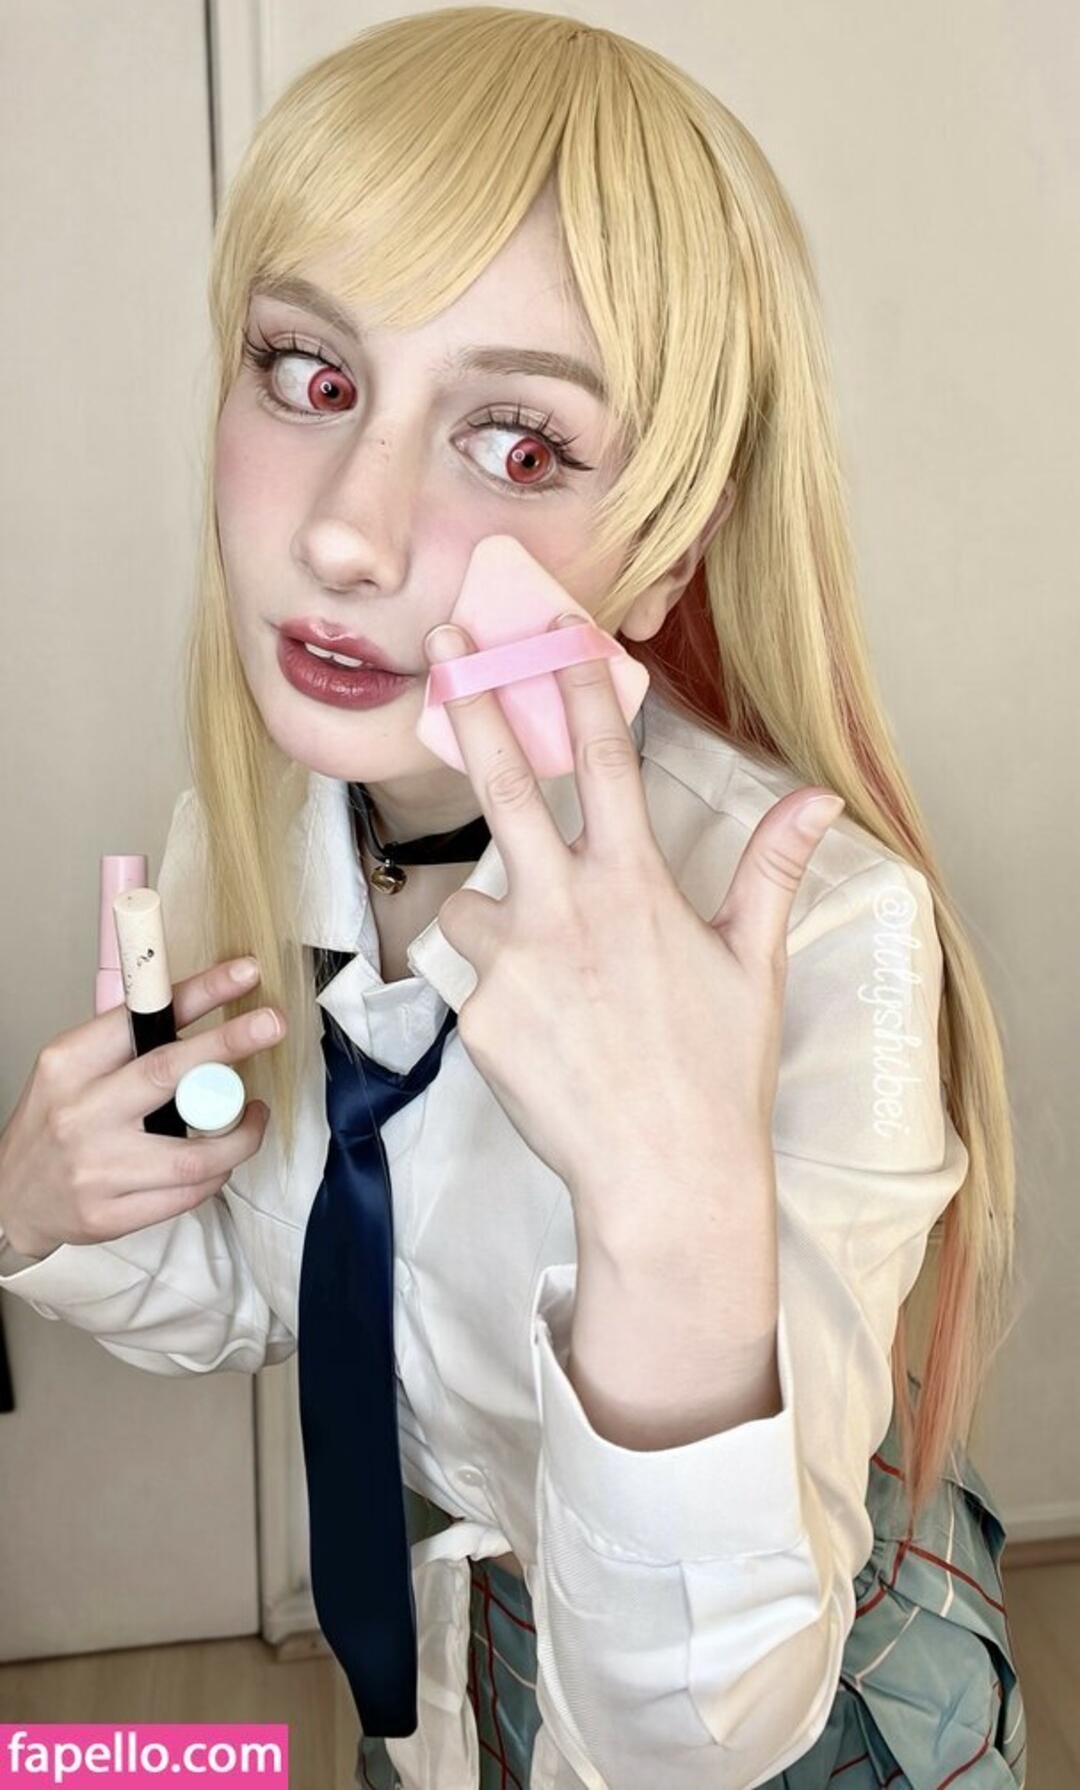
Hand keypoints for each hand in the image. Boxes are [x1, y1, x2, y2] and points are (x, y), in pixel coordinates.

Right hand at [0, 958, 285, 1259]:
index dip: (198, 993)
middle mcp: (81, 1112)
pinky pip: (186, 1195)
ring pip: (193, 1152)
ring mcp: (96, 1168)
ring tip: (254, 1114)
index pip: (140, 1020)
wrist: (9, 1197)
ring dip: (240, 1132)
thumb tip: (198, 1005)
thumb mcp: (72, 1068)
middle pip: (168, 1071)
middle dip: (228, 1043)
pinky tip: (221, 1161)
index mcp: (70, 1064)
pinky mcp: (110, 1214)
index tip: (243, 974)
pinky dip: (216, 1175)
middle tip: (272, 1024)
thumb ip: (125, 1044)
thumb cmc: (53, 1123)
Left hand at [425, 615, 843, 1246]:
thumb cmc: (718, 1073)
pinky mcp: (478, 1016)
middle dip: (473, 700)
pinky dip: (499, 991)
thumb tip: (817, 801)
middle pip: (504, 783)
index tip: (551, 625)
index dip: (576, 682)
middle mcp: (568, 909)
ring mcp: (515, 963)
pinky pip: (474, 979)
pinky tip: (547, 1036)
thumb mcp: (755, 966)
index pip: (603, 760)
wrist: (665, 1179)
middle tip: (443, 642)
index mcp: (637, 887)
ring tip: (551, 978)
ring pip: (473, 903)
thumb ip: (769, 871)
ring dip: (495, 916)